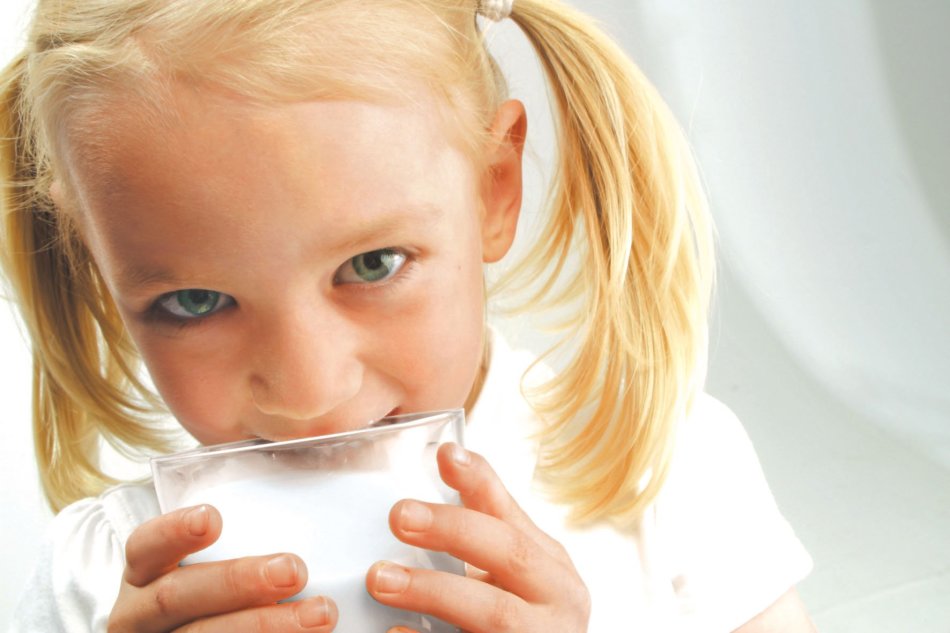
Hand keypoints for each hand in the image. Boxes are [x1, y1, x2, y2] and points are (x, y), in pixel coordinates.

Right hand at [108, 504, 337, 631]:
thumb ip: (246, 518)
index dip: (173, 531)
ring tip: (321, 613)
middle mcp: (139, 616)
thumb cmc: (219, 587)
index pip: (145, 546)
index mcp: (143, 573)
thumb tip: (307, 462)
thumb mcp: (210, 556)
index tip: (212, 517)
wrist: (200, 632)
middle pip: (178, 597)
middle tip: (294, 569)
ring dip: (266, 627)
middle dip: (238, 582)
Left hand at [365, 443, 590, 632]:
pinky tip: (396, 632)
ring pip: (495, 612)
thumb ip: (482, 536)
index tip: (445, 453)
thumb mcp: (513, 579)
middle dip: (453, 530)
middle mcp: (558, 599)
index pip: (512, 512)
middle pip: (510, 554)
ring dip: (434, 590)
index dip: (480, 480)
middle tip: (399, 515)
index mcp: (551, 565)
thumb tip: (430, 480)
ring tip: (380, 579)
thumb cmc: (522, 626)